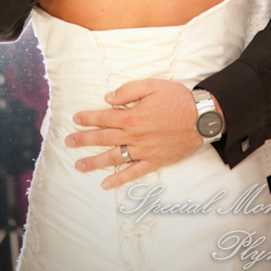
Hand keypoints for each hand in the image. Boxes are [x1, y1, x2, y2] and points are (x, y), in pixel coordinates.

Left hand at [65, 79, 205, 189]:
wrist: (201, 118)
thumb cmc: (178, 99)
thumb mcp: (153, 85)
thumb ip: (128, 91)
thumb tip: (108, 99)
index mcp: (132, 116)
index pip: (104, 117)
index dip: (88, 118)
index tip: (76, 119)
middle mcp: (134, 135)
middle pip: (103, 138)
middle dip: (84, 140)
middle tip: (68, 142)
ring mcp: (143, 151)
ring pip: (113, 157)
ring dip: (94, 162)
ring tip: (79, 165)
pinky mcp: (154, 161)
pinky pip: (133, 173)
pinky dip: (119, 180)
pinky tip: (106, 184)